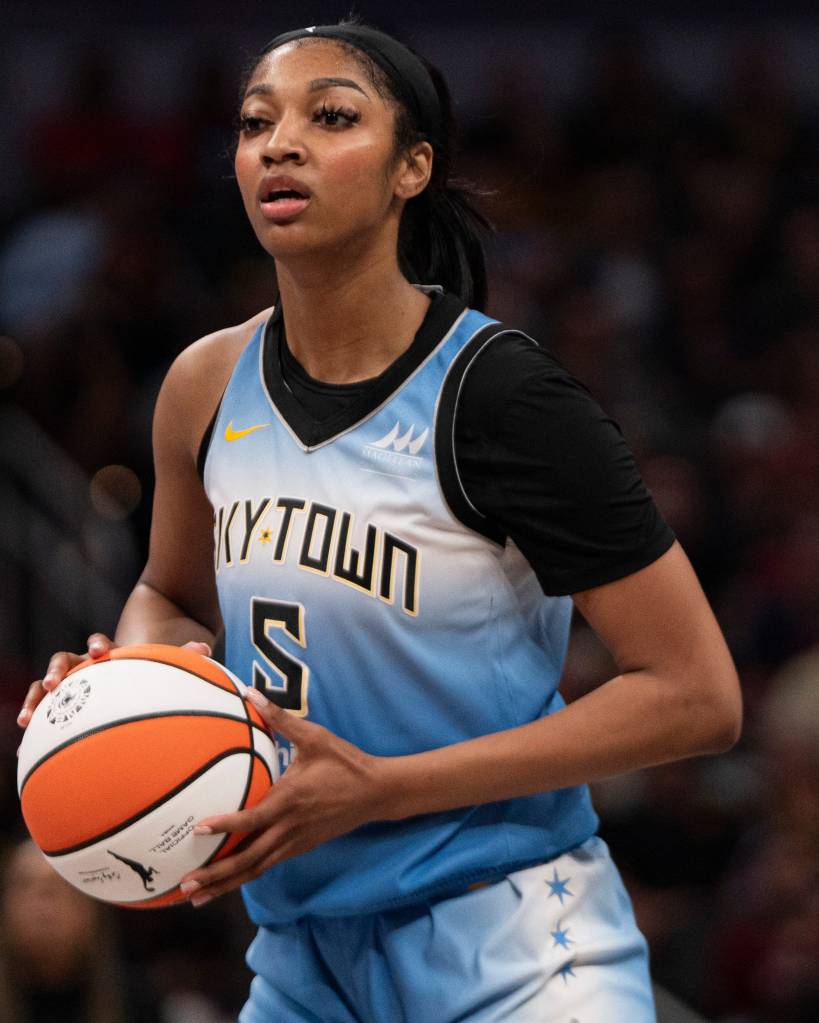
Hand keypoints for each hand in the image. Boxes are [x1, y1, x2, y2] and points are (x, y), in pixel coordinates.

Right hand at [17, 637, 212, 728]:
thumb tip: (205, 649)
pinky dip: (34, 732)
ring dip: (35, 701)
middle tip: (54, 683)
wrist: (132, 690)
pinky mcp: (60, 711)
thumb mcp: (162, 671)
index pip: (97, 643)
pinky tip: (23, 755)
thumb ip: (181, 660)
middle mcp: (82, 670)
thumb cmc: (148, 681)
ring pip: (44, 689)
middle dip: (56, 670)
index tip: (98, 653)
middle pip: (62, 661)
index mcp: (107, 656)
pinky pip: (43, 720)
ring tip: (26, 720)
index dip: (95, 645)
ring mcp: (69, 690)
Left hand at [179, 687, 384, 906]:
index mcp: (290, 800)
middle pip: (248, 859)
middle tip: (184, 885)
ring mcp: (296, 843)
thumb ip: (280, 718)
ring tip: (195, 895)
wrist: (376, 792)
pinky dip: (244, 876)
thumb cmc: (344, 762)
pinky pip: (267, 865)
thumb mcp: (315, 736)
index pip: (252, 819)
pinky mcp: (301, 848)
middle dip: (216, 875)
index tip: (198, 829)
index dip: (225, 826)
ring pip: (256, 869)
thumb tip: (250, 693)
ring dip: (225, 884)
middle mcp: (290, 828)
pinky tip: (227, 881)